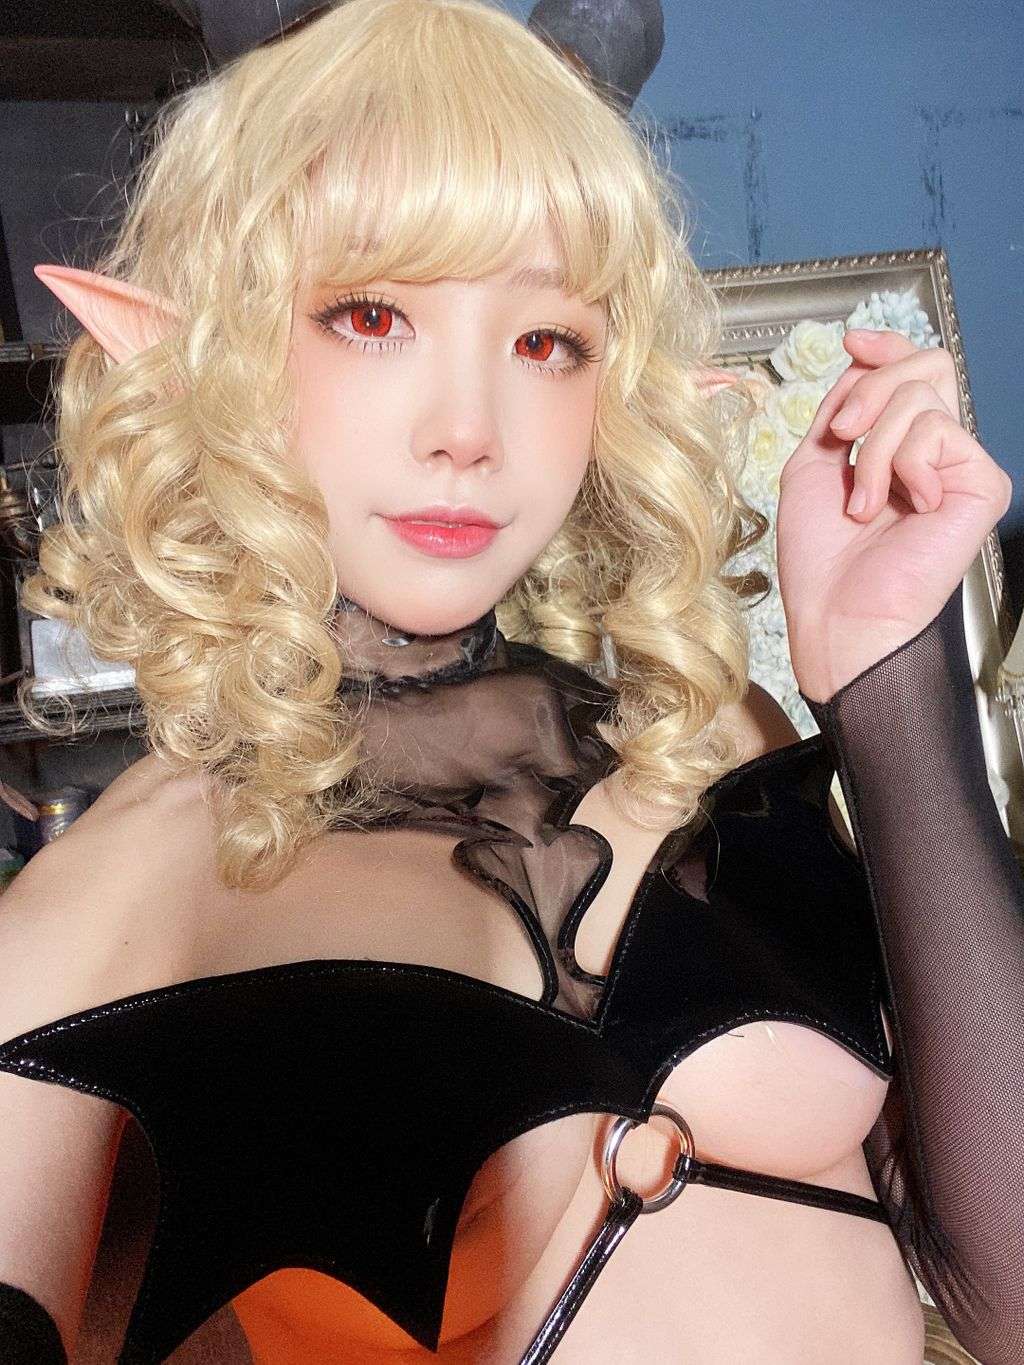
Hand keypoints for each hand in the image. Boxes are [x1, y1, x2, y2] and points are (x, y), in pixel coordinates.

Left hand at [776, 329, 1012, 702]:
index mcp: (896, 448)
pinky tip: (902, 508)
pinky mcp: (982, 484)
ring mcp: (960, 468)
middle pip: (921, 367)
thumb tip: (860, 359)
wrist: (837, 613)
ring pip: (921, 397)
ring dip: (873, 448)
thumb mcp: (814, 464)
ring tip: (862, 501)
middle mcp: (933, 454)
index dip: (884, 349)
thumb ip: (840, 409)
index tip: (851, 343)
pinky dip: (901, 464)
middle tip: (840, 437)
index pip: (908, 373)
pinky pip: (939, 431)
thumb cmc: (821, 558)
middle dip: (868, 390)